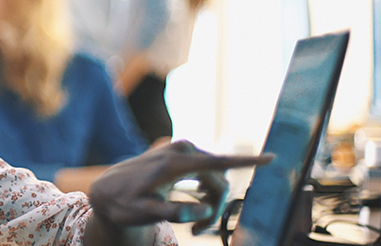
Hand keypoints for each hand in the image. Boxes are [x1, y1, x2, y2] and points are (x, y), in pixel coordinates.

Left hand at [87, 141, 272, 234]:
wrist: (107, 189)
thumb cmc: (125, 204)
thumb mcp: (144, 213)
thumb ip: (172, 212)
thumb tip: (202, 210)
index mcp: (175, 163)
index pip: (218, 162)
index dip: (248, 161)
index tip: (273, 158)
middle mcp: (182, 150)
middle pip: (220, 181)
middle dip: (216, 207)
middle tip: (198, 232)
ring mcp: (182, 149)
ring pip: (215, 179)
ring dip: (211, 202)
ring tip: (192, 226)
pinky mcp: (181, 153)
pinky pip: (207, 174)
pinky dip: (205, 193)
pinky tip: (193, 208)